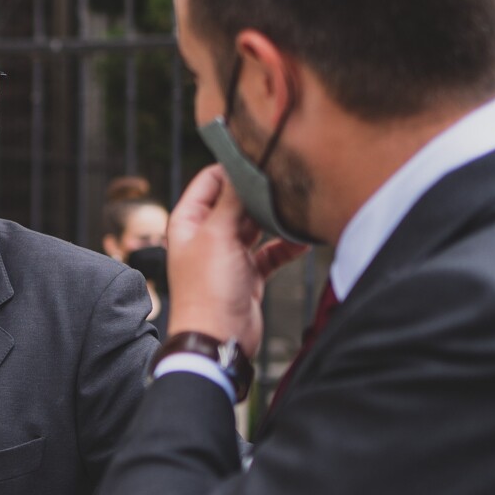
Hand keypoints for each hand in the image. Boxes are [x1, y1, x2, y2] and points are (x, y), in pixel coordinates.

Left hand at [164, 165, 304, 356]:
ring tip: (298, 205)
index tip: (261, 153)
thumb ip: (231, 201)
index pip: (210, 180)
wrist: (217, 340)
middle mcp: (206, 234)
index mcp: (188, 221)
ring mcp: (228, 254)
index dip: (233, 166)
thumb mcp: (218, 236)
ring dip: (275, 218)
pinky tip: (305, 238)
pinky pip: (271, 252)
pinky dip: (286, 245)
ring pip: (256, 225)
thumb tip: (244, 166)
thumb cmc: (208, 289)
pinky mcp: (248, 274)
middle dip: (259, 192)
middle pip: (235, 200)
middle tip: (287, 177)